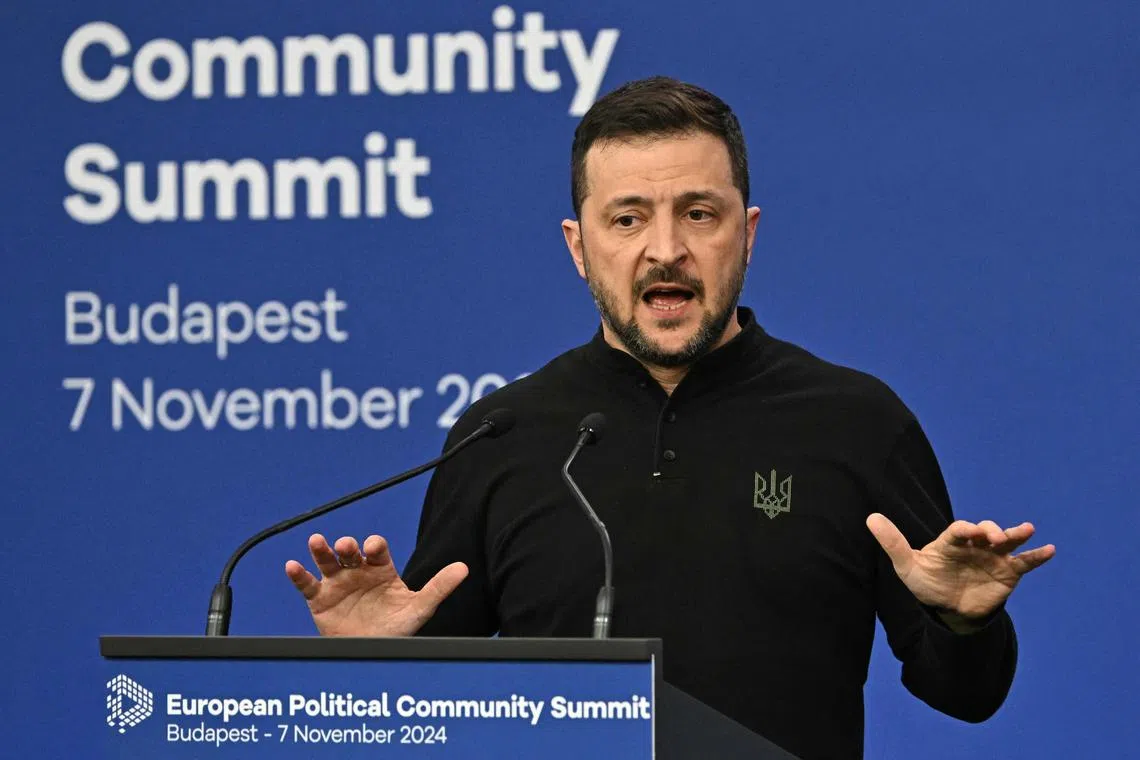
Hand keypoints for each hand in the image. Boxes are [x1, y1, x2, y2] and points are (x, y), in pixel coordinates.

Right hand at [285, 533, 466, 636]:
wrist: (372, 654)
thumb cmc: (396, 629)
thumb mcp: (418, 609)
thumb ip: (438, 588)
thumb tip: (463, 568)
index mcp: (382, 570)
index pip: (377, 550)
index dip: (374, 546)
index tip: (372, 547)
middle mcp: (359, 572)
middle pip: (350, 552)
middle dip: (348, 546)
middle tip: (346, 546)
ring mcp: (338, 583)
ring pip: (327, 561)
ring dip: (321, 550)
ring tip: (317, 541)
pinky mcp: (320, 599)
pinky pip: (306, 585)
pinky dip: (298, 575)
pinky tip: (292, 566)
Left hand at [867, 514, 1055, 620]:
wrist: (948, 610)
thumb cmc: (927, 583)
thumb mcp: (907, 566)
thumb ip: (893, 543)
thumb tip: (870, 518)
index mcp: (951, 541)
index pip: (959, 530)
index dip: (965, 529)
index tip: (969, 532)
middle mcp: (974, 545)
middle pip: (985, 531)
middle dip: (991, 530)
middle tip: (995, 537)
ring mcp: (993, 557)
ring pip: (1007, 542)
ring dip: (1015, 534)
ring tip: (1027, 530)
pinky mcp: (1008, 573)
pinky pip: (1025, 563)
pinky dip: (1037, 556)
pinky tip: (1050, 550)